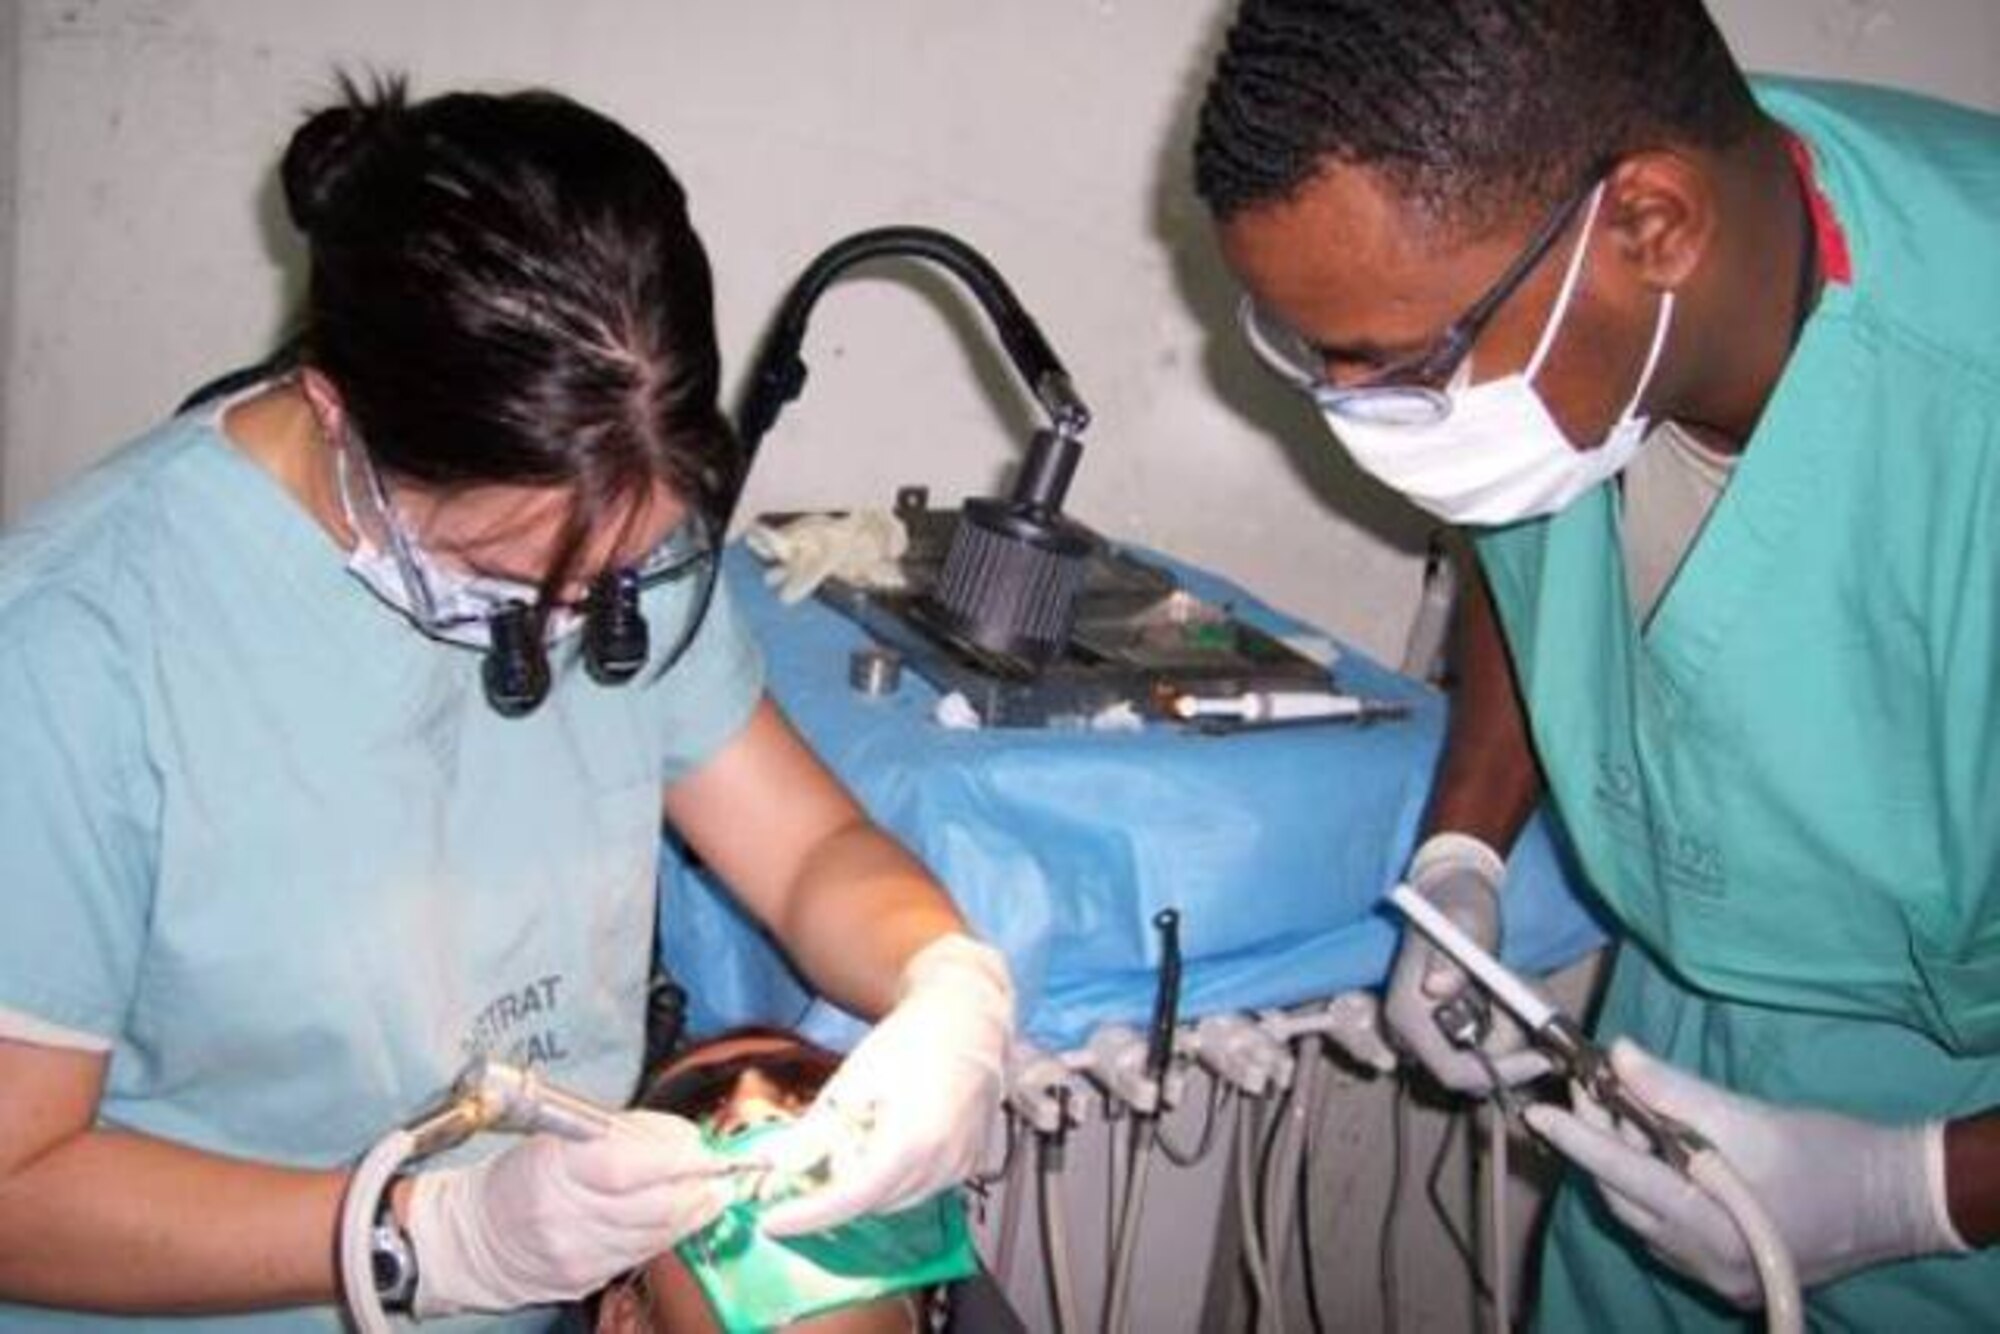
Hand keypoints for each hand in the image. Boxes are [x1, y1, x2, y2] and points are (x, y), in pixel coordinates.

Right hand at [406, 1110, 732, 1315]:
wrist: (473, 1240)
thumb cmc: (518, 1178)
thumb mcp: (560, 1136)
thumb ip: (626, 1133)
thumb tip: (686, 1137)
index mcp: (555, 1169)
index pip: (629, 1165)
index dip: (678, 1157)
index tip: (707, 1147)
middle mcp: (566, 1218)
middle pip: (653, 1205)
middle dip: (699, 1187)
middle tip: (725, 1172)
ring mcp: (577, 1255)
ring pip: (656, 1234)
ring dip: (693, 1211)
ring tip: (712, 1192)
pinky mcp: (585, 1280)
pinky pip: (641, 1254)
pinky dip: (667, 1232)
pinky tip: (680, 1216)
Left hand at [757, 933, 1013, 1236]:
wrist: (968, 1019)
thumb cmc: (911, 1040)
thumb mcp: (852, 1080)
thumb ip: (814, 1132)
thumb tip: (773, 1166)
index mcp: (911, 1140)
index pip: (850, 1198)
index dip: (807, 1215)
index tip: (772, 1223)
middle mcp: (941, 1163)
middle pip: (869, 1201)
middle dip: (834, 1186)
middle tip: (812, 1152)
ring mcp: (958, 1167)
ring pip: (892, 1198)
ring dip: (864, 1179)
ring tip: (860, 1126)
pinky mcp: (967, 1165)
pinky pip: (917, 1187)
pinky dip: (891, 1174)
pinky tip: (886, 1133)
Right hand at [1382, 832, 1548, 1091]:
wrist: (1455, 896)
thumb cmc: (1458, 905)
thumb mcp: (1463, 924)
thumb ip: (1451, 957)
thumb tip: (1438, 988)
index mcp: (1407, 1014)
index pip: (1452, 1071)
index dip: (1499, 1072)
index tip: (1542, 1055)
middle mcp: (1413, 1032)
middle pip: (1473, 1074)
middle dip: (1514, 1049)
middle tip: (1539, 1008)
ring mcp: (1430, 1033)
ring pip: (1486, 1061)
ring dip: (1519, 1033)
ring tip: (1527, 987)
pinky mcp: (1449, 1030)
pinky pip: (1488, 1049)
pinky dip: (1513, 1027)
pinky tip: (1516, 993)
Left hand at [1524, 1040, 1967, 1306]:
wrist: (1900, 1200)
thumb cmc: (1830, 1154)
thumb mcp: (1750, 1116)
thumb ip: (1676, 1091)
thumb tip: (1617, 1055)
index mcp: (1714, 1230)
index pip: (1626, 1179)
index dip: (1580, 1141)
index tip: (1540, 1111)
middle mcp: (1705, 1262)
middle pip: (1625, 1198)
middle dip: (1598, 1142)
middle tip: (1584, 1086)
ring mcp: (1713, 1273)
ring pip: (1640, 1213)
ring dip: (1620, 1161)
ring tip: (1611, 1107)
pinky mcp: (1723, 1269)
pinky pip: (1663, 1226)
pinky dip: (1647, 1184)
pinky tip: (1647, 1146)